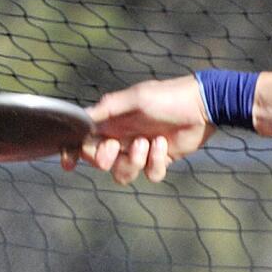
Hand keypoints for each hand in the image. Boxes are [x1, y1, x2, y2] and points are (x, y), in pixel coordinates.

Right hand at [62, 75, 214, 183]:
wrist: (202, 105)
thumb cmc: (168, 96)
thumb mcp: (135, 98)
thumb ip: (107, 109)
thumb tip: (81, 118)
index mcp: (112, 122)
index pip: (85, 141)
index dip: (73, 154)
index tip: (69, 164)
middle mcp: (123, 137)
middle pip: (100, 162)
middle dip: (105, 158)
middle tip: (116, 146)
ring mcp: (141, 150)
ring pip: (123, 173)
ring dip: (132, 162)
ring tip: (148, 142)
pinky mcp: (160, 159)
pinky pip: (151, 174)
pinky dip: (155, 163)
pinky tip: (163, 145)